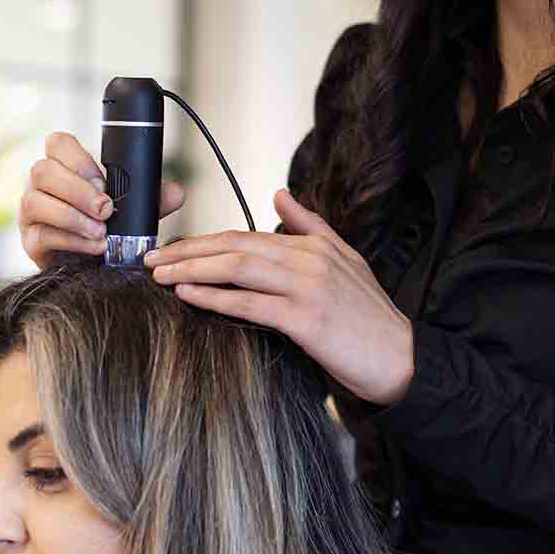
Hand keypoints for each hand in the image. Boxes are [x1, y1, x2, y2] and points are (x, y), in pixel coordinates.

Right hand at [20, 131, 185, 269]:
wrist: (92, 261)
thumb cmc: (107, 222)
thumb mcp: (131, 206)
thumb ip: (151, 196)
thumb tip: (176, 193)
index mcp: (63, 164)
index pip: (57, 143)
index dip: (77, 158)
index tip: (103, 180)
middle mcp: (40, 183)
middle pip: (43, 171)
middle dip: (78, 190)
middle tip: (107, 209)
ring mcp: (29, 211)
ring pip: (35, 201)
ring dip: (72, 217)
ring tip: (101, 232)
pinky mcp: (30, 239)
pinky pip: (42, 234)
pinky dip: (71, 241)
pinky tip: (94, 247)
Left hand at [144, 188, 414, 405]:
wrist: (402, 359)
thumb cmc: (369, 317)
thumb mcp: (345, 259)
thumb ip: (309, 225)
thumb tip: (279, 194)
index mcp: (313, 244)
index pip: (246, 235)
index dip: (205, 240)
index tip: (173, 248)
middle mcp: (308, 258)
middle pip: (235, 245)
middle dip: (188, 250)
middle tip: (152, 259)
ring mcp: (307, 287)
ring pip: (237, 268)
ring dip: (192, 269)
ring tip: (161, 275)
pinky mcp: (306, 319)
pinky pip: (249, 303)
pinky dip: (214, 297)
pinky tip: (188, 295)